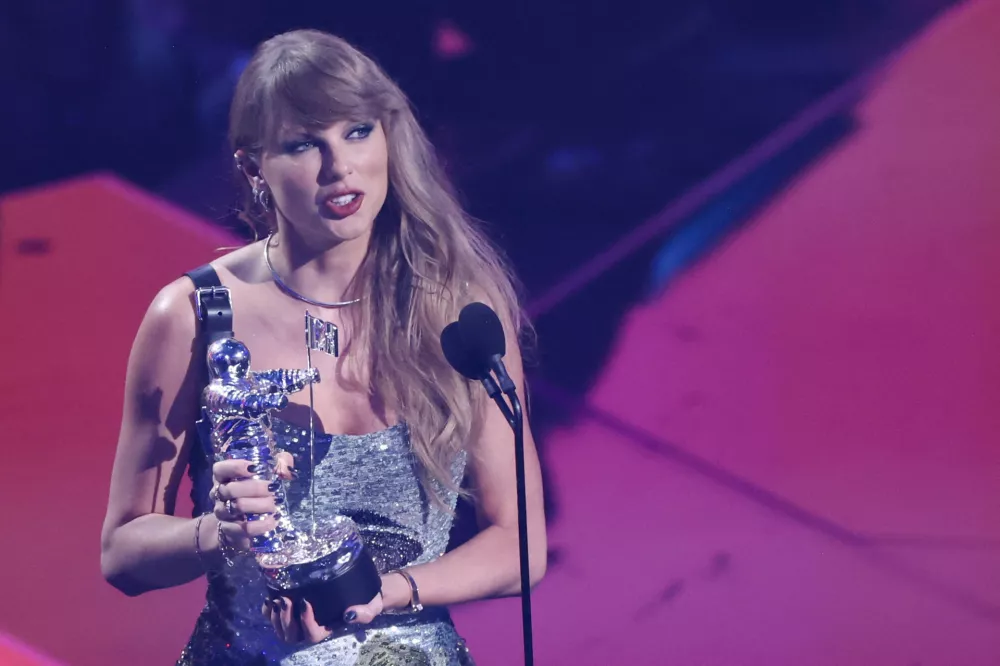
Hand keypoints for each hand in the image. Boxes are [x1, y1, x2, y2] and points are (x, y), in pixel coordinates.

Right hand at [211, 452, 293, 551]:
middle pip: (230, 490)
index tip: (254, 468)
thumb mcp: (267, 474)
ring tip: (275, 504)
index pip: (220, 469)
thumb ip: (279, 464)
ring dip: (259, 505)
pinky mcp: (231, 531)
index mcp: (224, 478)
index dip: (235, 467)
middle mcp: (220, 496)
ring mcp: (223, 514)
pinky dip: (261, 525)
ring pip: (237, 507)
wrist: (239, 524)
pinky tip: (273, 520)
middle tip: (273, 488)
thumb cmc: (255, 492)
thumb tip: (287, 468)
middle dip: (255, 488)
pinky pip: (245, 528)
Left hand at [261, 571, 407, 643]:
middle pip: (292, 636)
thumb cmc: (366, 600)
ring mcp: (300, 622)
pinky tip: (270, 599)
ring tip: (279, 597)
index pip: (312, 635)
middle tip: (286, 599)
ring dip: (276, 616)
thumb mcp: (372, 606)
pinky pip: (274, 618)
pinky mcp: (293, 611)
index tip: (305, 602)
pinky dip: (268, 612)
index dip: (306, 622)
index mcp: (328, 629)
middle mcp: (312, 628)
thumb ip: (365, 613)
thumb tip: (349, 615)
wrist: (360, 590)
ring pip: (281, 630)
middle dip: (286, 619)